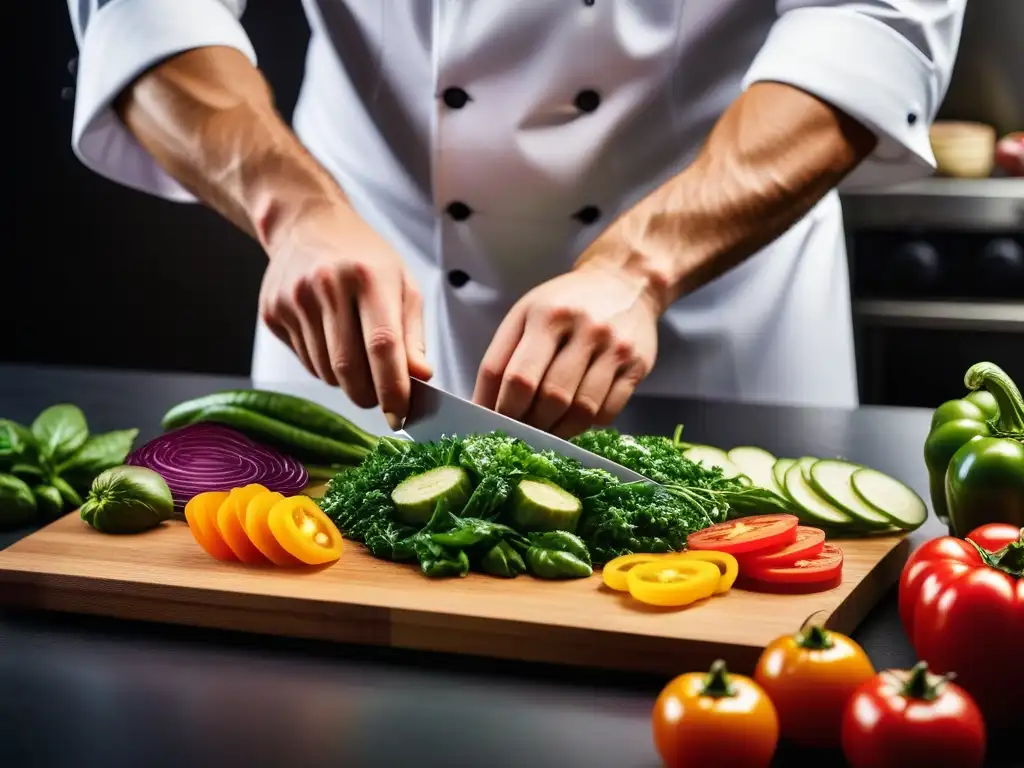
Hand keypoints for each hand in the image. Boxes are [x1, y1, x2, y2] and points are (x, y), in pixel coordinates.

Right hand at [259, 203, 431, 429]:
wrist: (306, 225)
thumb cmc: (364, 258)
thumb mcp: (402, 285)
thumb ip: (413, 334)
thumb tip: (421, 377)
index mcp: (368, 276)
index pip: (382, 345)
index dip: (393, 387)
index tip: (403, 414)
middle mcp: (327, 286)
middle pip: (349, 367)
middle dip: (369, 395)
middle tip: (382, 398)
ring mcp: (294, 299)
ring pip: (325, 372)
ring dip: (347, 383)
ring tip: (359, 361)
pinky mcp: (272, 312)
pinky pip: (306, 362)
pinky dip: (325, 368)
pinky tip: (332, 343)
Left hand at [473, 256, 661, 437]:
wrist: (625, 281)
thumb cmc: (564, 303)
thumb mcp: (526, 314)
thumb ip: (502, 356)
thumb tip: (483, 407)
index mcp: (547, 315)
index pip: (517, 377)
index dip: (500, 408)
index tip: (492, 422)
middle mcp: (584, 329)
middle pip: (550, 397)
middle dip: (529, 422)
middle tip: (519, 430)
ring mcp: (615, 348)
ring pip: (580, 410)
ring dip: (557, 430)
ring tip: (544, 430)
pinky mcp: (637, 365)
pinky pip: (607, 412)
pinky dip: (585, 424)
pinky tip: (573, 418)